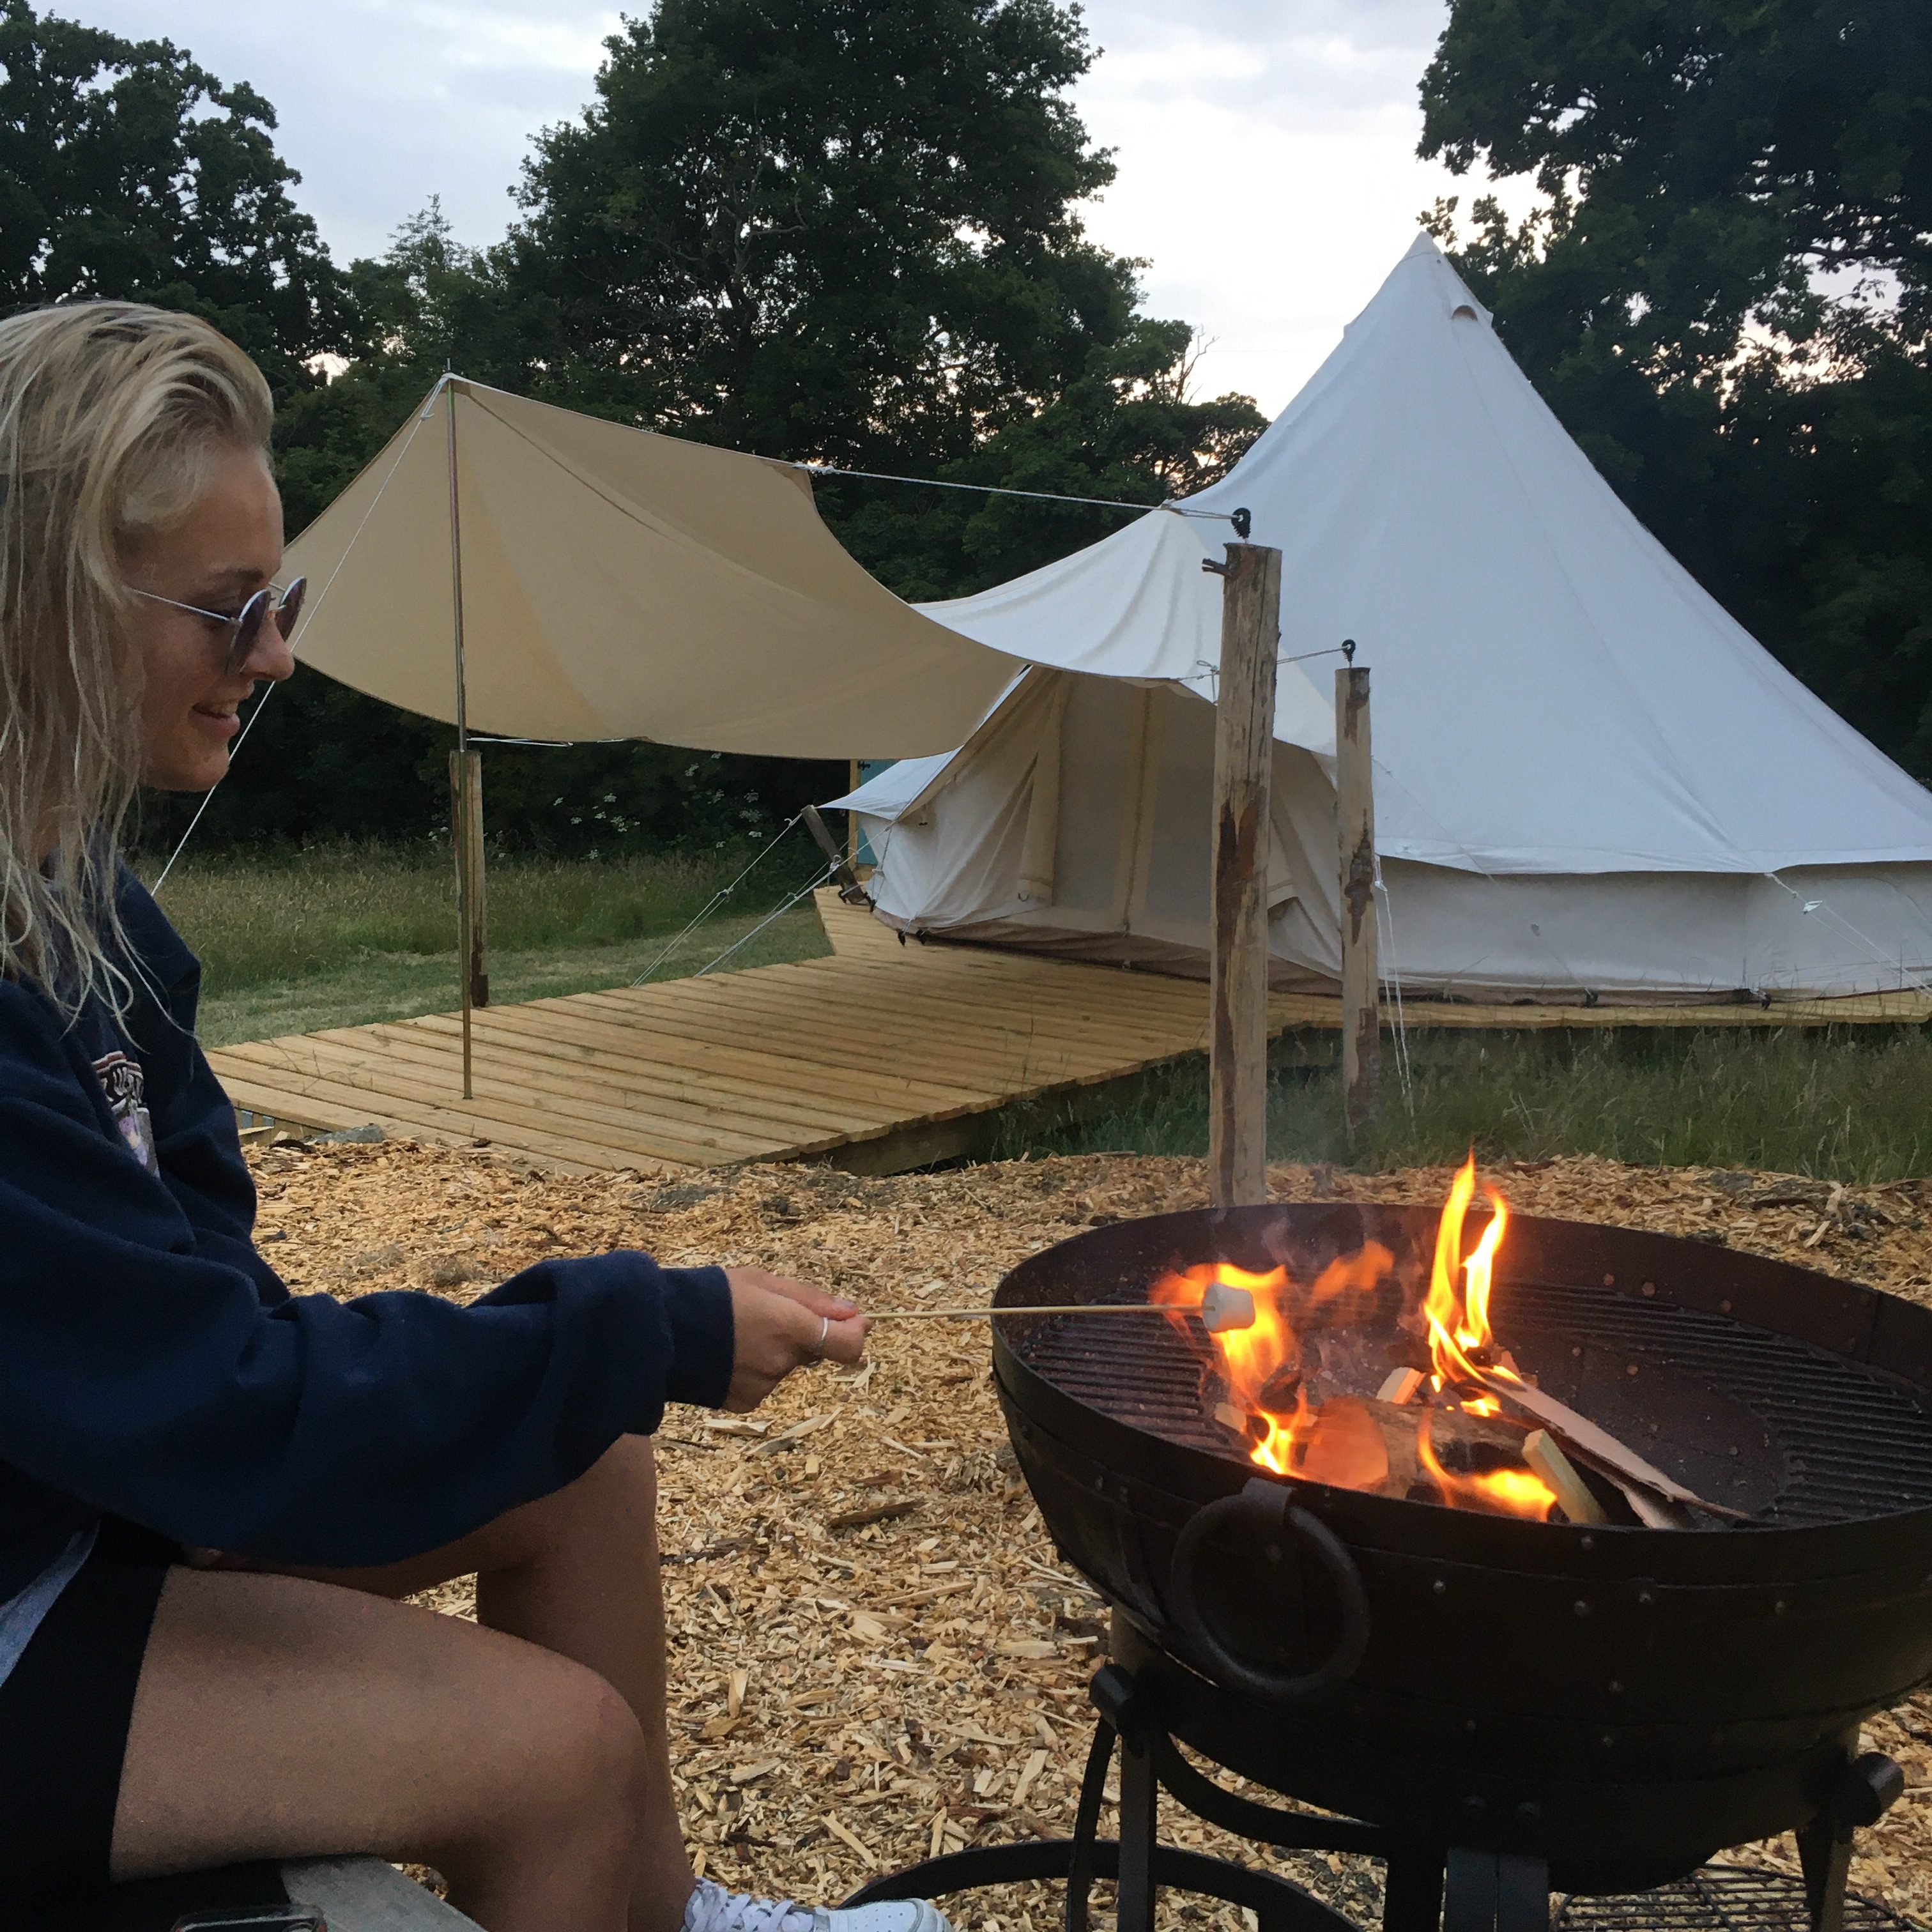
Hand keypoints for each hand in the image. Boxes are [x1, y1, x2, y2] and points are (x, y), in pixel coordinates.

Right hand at [723, 1267, 866, 1412]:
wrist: (659, 1330)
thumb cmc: (713, 1295)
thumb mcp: (764, 1282)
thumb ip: (813, 1300)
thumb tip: (853, 1313)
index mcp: (791, 1328)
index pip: (848, 1346)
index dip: (857, 1334)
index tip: (856, 1321)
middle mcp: (782, 1363)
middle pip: (812, 1351)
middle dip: (802, 1335)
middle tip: (768, 1315)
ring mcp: (763, 1387)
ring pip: (785, 1366)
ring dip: (774, 1351)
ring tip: (737, 1332)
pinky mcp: (744, 1403)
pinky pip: (763, 1382)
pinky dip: (754, 1369)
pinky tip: (728, 1353)